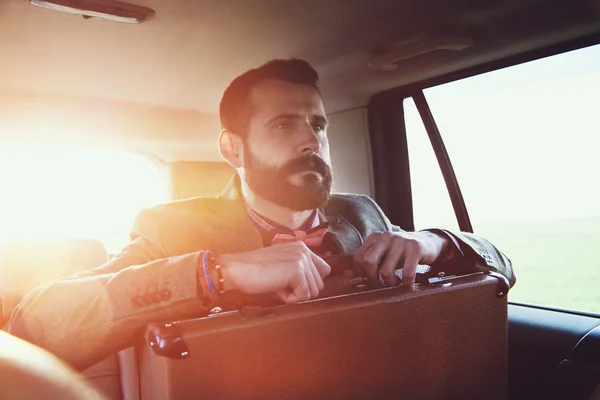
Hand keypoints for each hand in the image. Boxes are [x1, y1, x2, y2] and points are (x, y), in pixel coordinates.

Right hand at [216, 242, 330, 303]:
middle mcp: (304, 251)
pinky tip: (276, 288)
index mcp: (301, 247)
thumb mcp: (281, 264)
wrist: (237, 270)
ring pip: (313, 292)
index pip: (323, 270)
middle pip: (319, 284)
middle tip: (279, 283)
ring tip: (277, 284)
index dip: (308, 282)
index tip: (290, 282)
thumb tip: (313, 287)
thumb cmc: (254, 270)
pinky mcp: (297, 271)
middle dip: (300, 290)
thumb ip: (299, 269)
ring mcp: (302, 260)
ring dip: (294, 294)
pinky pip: (304, 296)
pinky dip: (289, 298)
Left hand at [353, 231, 448, 286]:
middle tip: (380, 284)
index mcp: (375, 237)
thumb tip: (347, 274)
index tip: (369, 279)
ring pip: (386, 270)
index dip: (361, 273)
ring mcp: (401, 241)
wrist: (429, 241)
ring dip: (390, 283)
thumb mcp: (384, 254)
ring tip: (395, 283)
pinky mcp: (415, 248)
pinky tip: (407, 282)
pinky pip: (407, 272)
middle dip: (372, 278)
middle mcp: (386, 237)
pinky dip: (406, 282)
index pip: (358, 257)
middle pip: (368, 261)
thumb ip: (366, 263)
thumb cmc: (402, 251)